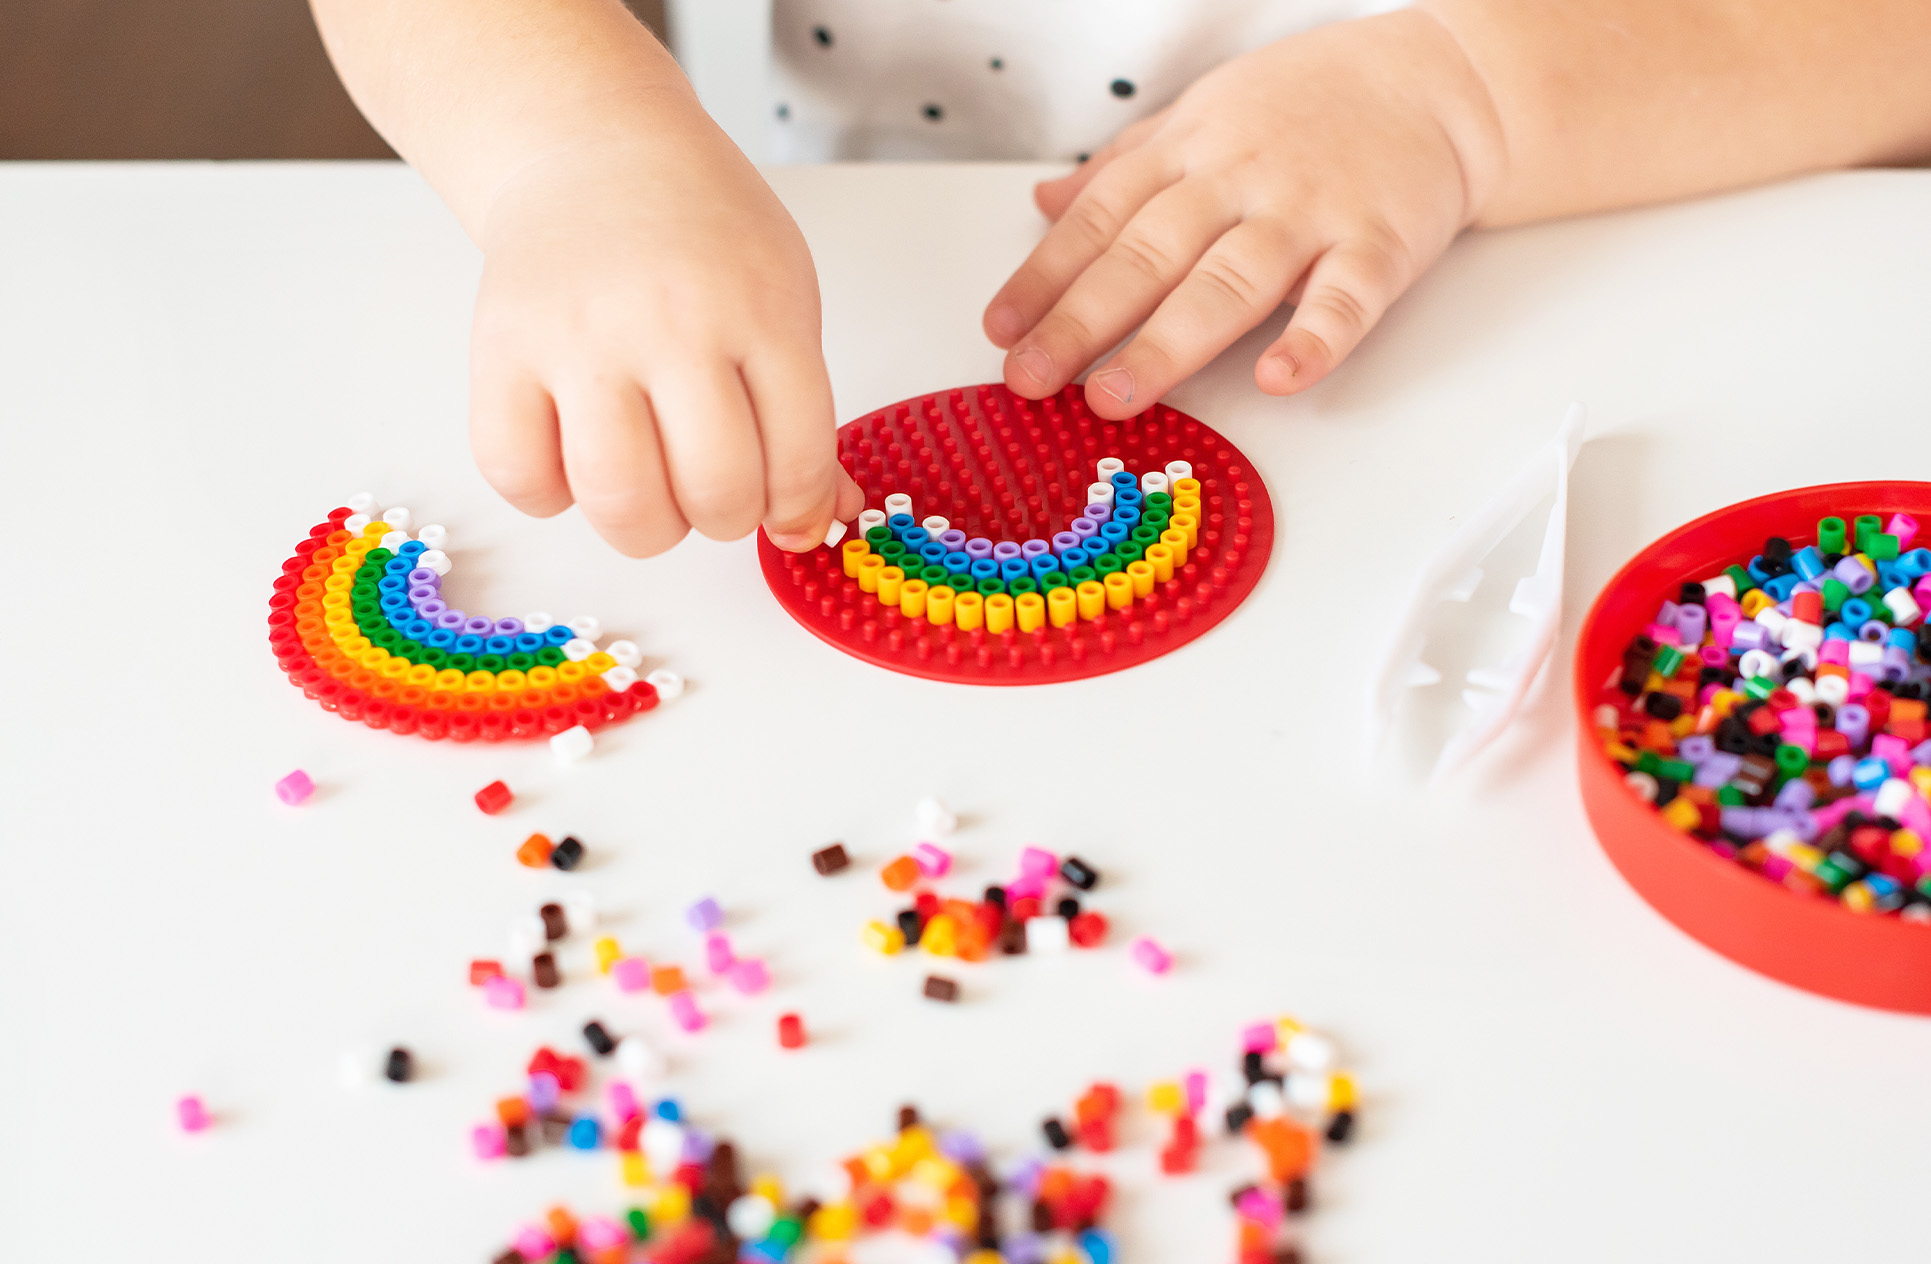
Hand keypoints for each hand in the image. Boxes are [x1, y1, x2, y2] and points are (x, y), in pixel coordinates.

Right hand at [469, 111, 861, 556]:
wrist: (596, 148)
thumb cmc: (701, 234)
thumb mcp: (782, 300)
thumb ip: (804, 415)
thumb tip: (820, 520)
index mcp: (760, 309)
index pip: (797, 458)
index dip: (798, 509)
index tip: (787, 511)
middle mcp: (670, 322)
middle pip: (714, 490)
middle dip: (724, 518)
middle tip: (713, 488)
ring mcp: (580, 337)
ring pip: (618, 499)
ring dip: (646, 525)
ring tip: (649, 487)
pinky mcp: (501, 351)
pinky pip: (519, 477)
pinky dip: (549, 495)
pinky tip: (575, 457)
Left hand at [983, 10, 1504, 415]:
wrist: (1438, 80)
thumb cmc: (1310, 104)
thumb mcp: (1201, 115)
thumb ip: (1122, 167)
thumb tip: (1045, 202)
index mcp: (1190, 153)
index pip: (1101, 219)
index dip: (1046, 275)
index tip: (1001, 328)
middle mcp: (1240, 181)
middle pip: (1148, 255)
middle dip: (1082, 319)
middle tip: (1031, 376)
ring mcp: (1310, 213)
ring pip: (1230, 281)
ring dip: (1169, 342)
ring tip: (1115, 395)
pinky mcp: (1380, 244)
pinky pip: (1345, 298)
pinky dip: (1314, 338)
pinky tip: (1278, 377)